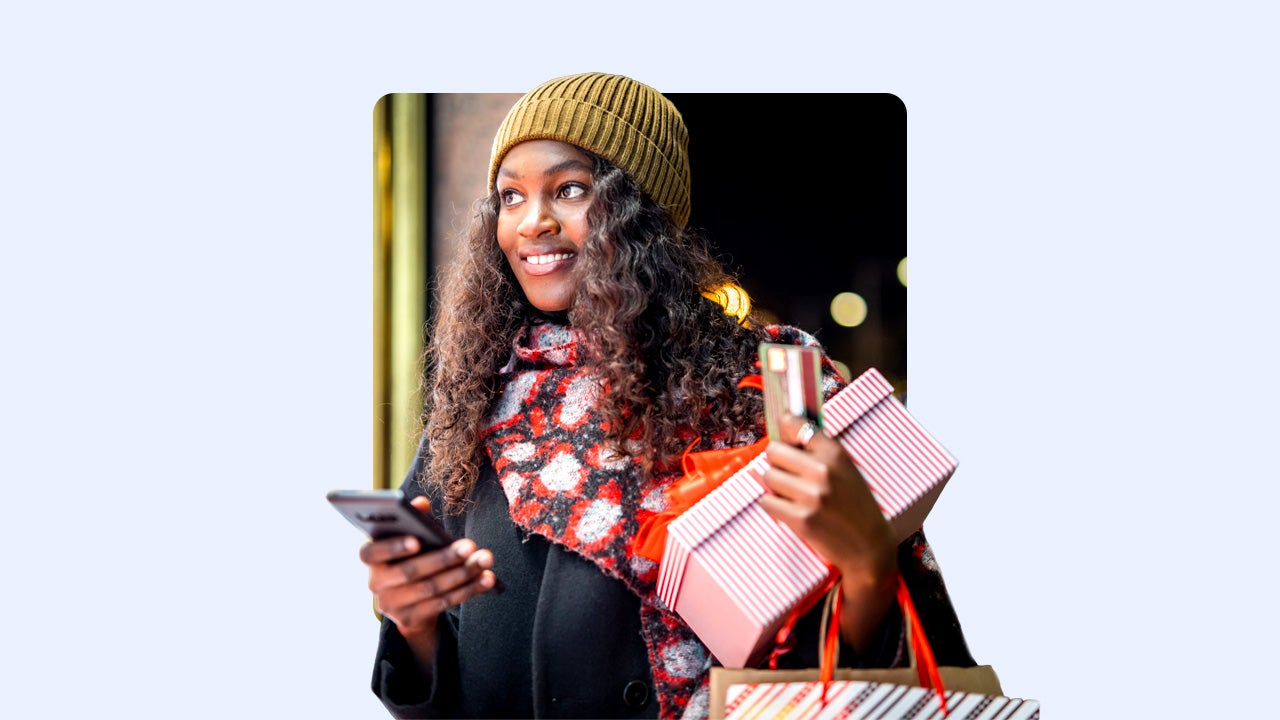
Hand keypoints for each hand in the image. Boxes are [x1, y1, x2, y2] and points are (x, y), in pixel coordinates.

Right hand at [358, 496, 496, 640]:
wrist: (406, 601)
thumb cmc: (409, 557)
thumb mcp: (409, 538)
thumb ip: (414, 520)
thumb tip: (421, 503)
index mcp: (371, 558)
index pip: (372, 552)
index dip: (393, 547)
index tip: (417, 541)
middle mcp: (375, 583)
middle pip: (410, 571)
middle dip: (443, 558)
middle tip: (469, 545)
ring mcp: (391, 605)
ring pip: (431, 588)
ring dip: (462, 573)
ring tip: (485, 560)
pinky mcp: (409, 619)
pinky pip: (442, 603)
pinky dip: (467, 590)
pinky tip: (486, 579)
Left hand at [758, 414, 898, 650]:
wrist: (869, 546)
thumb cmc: (855, 505)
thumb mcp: (845, 469)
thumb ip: (818, 450)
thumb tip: (782, 428)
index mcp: (835, 453)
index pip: (794, 424)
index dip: (784, 430)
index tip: (785, 436)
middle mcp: (822, 471)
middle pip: (773, 451)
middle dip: (777, 462)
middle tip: (789, 474)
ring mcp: (811, 496)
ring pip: (768, 476)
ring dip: (774, 485)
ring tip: (793, 494)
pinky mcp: (801, 519)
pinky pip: (767, 501)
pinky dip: (773, 505)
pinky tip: (790, 509)